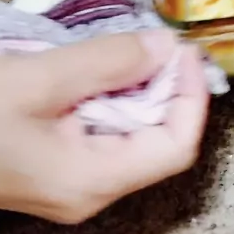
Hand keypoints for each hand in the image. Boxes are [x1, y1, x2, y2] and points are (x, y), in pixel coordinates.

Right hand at [0, 30, 208, 223]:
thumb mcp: (41, 79)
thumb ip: (109, 62)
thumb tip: (166, 47)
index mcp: (93, 181)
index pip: (176, 147)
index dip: (191, 95)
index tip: (186, 49)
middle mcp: (89, 193)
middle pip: (156, 142)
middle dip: (167, 88)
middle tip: (161, 40)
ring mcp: (70, 184)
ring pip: (128, 137)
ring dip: (137, 90)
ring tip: (133, 48)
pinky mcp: (52, 169)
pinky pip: (99, 135)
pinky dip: (109, 98)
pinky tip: (99, 71)